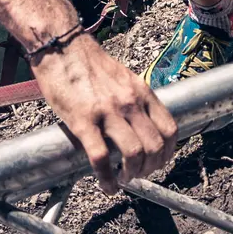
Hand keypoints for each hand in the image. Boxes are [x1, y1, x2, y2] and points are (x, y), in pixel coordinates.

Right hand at [30, 36, 176, 191]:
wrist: (62, 48)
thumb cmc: (90, 64)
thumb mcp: (124, 78)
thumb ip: (136, 99)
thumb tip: (143, 123)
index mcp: (142, 92)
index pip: (169, 128)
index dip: (168, 152)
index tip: (159, 162)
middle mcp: (130, 102)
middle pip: (155, 146)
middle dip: (151, 167)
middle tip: (139, 174)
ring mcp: (108, 112)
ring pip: (134, 154)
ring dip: (132, 174)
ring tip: (123, 179)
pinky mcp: (83, 121)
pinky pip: (100, 158)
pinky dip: (106, 178)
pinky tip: (106, 185)